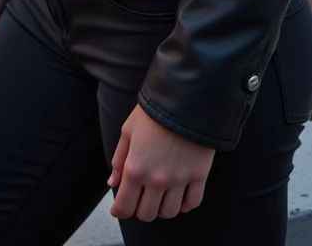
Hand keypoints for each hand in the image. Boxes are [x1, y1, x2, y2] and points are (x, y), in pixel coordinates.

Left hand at [108, 104, 214, 221]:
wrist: (187, 97)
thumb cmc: (154, 112)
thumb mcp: (129, 130)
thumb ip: (119, 159)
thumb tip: (112, 183)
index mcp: (135, 168)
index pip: (124, 208)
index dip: (119, 210)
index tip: (120, 207)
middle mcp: (157, 179)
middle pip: (146, 215)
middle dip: (141, 208)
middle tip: (142, 196)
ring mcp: (179, 180)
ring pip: (168, 213)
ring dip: (162, 207)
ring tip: (162, 194)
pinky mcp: (199, 176)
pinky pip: (192, 204)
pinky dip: (185, 204)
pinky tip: (180, 194)